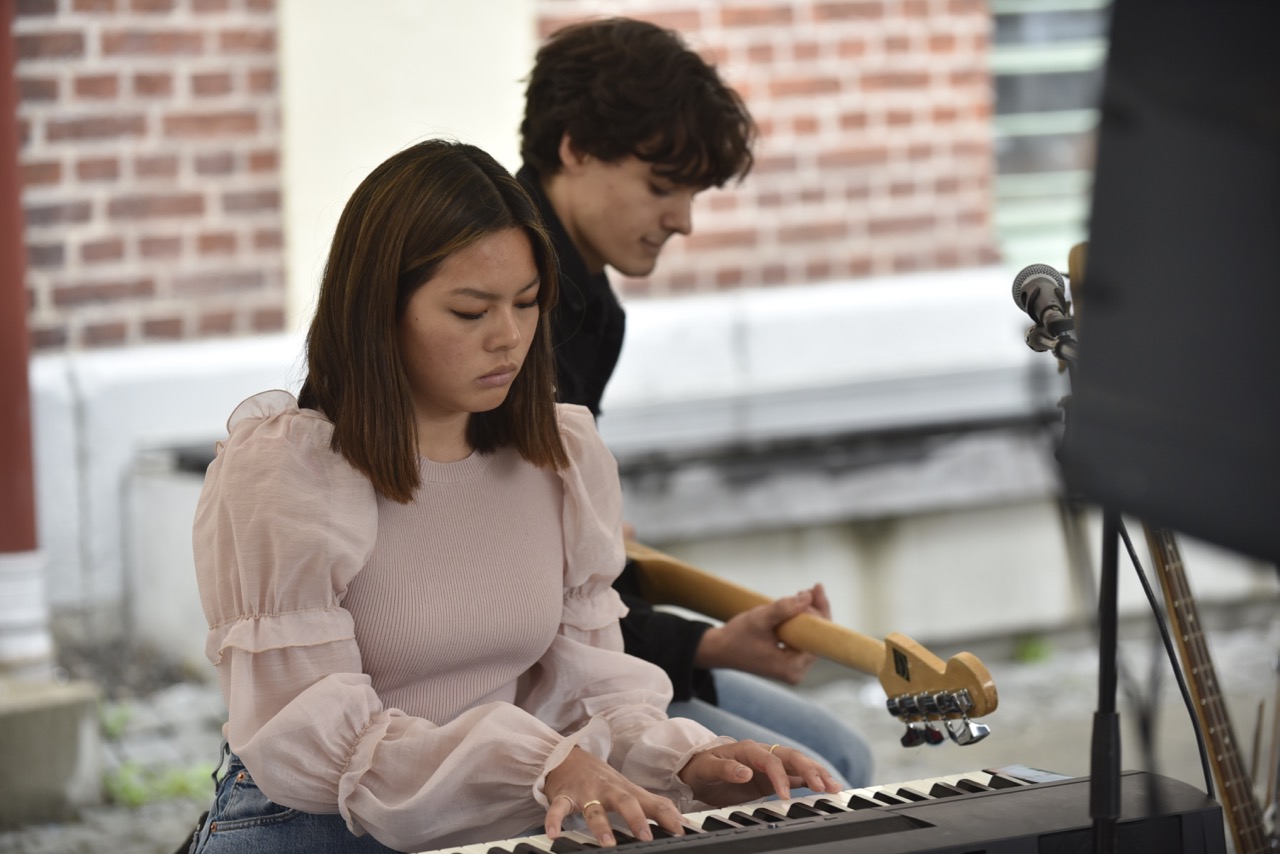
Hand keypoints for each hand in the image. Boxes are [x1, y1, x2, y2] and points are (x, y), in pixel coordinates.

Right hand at [543, 747, 687, 846]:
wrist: (568, 757)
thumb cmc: (604, 779)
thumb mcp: (630, 790)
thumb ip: (655, 805)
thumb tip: (681, 821)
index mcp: (628, 792)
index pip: (653, 802)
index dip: (668, 816)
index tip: (680, 831)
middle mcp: (609, 791)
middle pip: (626, 802)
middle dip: (636, 819)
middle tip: (646, 838)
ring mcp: (586, 793)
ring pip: (594, 808)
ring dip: (600, 826)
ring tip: (607, 843)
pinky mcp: (564, 796)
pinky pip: (559, 809)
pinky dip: (555, 821)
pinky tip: (554, 834)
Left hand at [679, 740, 841, 805]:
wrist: (695, 772)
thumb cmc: (700, 768)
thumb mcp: (707, 768)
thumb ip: (726, 768)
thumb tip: (746, 771)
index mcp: (747, 749)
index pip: (770, 760)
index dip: (780, 777)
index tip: (785, 797)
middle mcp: (762, 754)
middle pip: (791, 757)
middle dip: (810, 770)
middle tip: (825, 787)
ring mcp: (769, 765)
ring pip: (798, 765)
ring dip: (816, 774)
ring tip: (834, 786)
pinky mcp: (771, 778)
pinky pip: (795, 777)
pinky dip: (811, 781)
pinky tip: (824, 788)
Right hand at [693, 584, 830, 682]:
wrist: (717, 649)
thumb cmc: (735, 637)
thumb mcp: (759, 619)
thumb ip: (783, 609)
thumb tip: (808, 597)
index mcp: (793, 667)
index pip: (818, 638)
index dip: (820, 614)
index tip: (815, 592)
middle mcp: (796, 672)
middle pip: (816, 637)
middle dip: (814, 612)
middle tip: (808, 590)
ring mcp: (791, 667)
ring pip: (808, 636)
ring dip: (806, 615)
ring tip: (801, 595)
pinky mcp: (786, 660)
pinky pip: (799, 638)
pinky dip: (798, 622)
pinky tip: (795, 606)